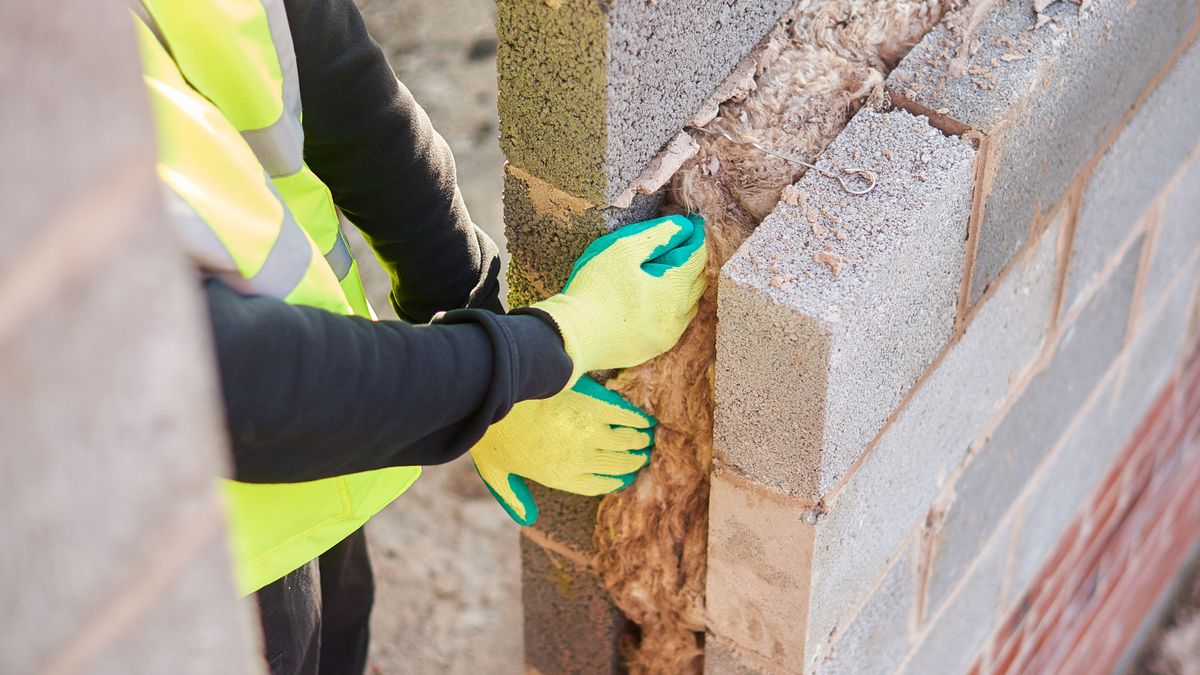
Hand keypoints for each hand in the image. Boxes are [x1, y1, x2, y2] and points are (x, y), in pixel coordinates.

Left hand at [470, 376, 654, 524]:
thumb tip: (529, 520)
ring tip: (647, 437)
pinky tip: (645, 419)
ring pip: (627, 442)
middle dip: (634, 461)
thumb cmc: (492, 432)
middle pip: (618, 465)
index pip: (599, 485)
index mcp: (560, 477)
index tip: (626, 476)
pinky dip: (638, 419)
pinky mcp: (596, 407)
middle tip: (643, 454)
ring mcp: (590, 433)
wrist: (497, 392)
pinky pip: (626, 417)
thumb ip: (514, 498)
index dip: (616, 480)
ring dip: (640, 441)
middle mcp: (581, 459)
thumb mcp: (497, 473)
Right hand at [531, 214, 706, 386]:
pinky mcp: (653, 349)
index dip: (694, 237)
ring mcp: (668, 336)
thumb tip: (684, 227)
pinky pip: (674, 325)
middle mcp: (678, 314)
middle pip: (699, 281)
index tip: (689, 225)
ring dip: (684, 288)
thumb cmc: (595, 288)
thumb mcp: (623, 249)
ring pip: (689, 306)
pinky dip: (672, 309)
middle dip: (692, 262)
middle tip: (675, 247)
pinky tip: (654, 301)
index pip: (698, 256)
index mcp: (674, 287)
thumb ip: (658, 235)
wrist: (572, 337)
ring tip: (665, 274)